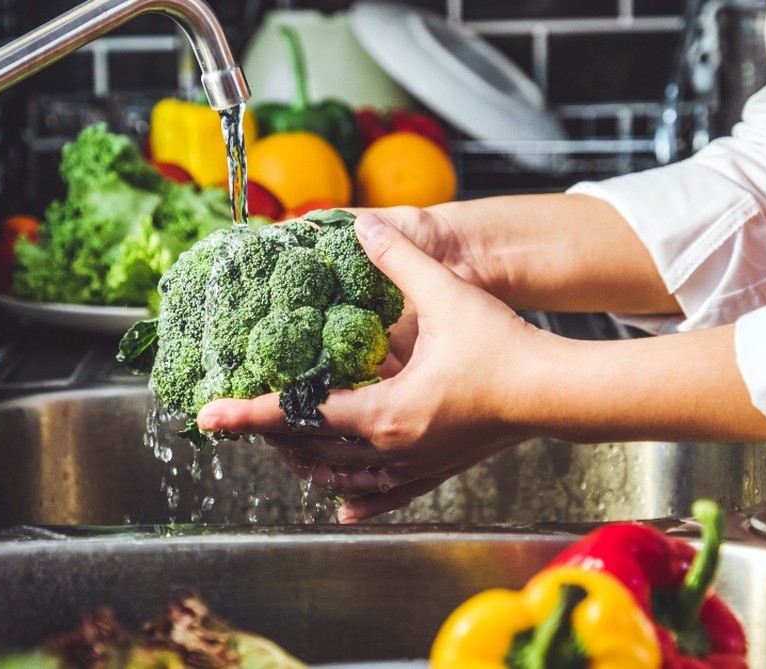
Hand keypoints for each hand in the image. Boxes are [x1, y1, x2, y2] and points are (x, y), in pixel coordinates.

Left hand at [198, 212, 567, 521]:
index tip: (209, 417)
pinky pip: (387, 494)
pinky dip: (359, 498)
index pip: (298, 413)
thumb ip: (398, 261)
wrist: (556, 394)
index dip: (248, 414)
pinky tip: (345, 507)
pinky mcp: (435, 470)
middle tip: (243, 417)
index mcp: (383, 413)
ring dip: (308, 463)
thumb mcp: (444, 297)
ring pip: (342, 477)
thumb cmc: (505, 350)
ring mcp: (412, 465)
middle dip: (273, 435)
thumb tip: (363, 226)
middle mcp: (390, 448)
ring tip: (284, 449)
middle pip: (311, 450)